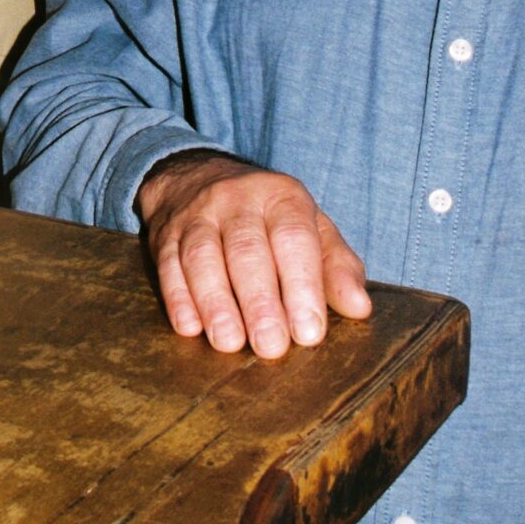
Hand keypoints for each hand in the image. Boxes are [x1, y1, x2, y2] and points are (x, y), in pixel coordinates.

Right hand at [136, 152, 369, 359]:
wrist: (197, 177)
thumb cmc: (268, 219)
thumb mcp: (310, 229)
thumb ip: (336, 267)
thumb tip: (360, 307)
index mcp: (282, 197)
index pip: (294, 238)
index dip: (302, 286)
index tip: (309, 332)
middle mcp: (237, 200)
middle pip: (247, 250)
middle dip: (259, 301)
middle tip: (270, 347)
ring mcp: (197, 214)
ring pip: (202, 256)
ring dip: (215, 302)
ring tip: (229, 342)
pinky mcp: (164, 233)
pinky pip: (168, 264)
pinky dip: (178, 297)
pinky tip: (190, 327)